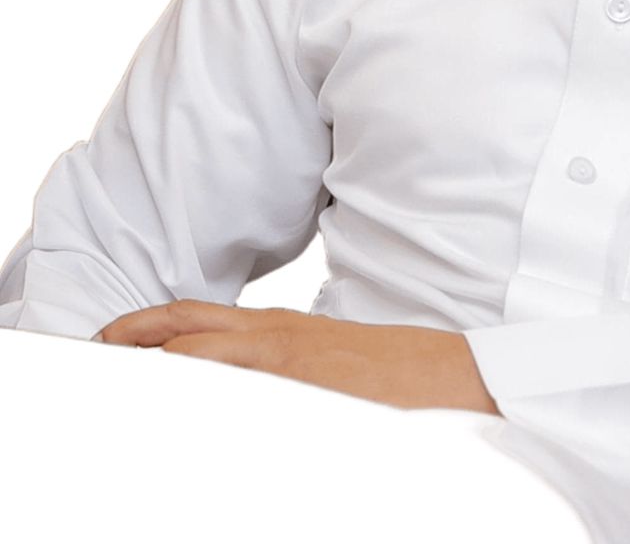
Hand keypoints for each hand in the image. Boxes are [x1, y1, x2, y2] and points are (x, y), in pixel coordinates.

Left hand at [95, 300, 500, 415]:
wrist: (444, 373)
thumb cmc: (391, 376)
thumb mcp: (327, 373)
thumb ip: (285, 377)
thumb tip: (254, 396)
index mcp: (281, 332)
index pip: (203, 321)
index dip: (156, 326)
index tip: (117, 339)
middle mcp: (275, 334)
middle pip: (189, 323)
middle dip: (138, 331)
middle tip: (96, 342)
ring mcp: (286, 352)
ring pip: (201, 344)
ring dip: (155, 352)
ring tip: (114, 362)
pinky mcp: (299, 372)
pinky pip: (234, 370)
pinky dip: (196, 372)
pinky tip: (171, 381)